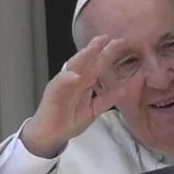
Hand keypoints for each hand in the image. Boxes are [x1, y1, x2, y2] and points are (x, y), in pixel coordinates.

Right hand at [20, 35, 122, 157]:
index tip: (120, 42)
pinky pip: (59, 84)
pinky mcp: (52, 93)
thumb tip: (123, 89)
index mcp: (84, 82)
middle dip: (96, 49)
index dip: (107, 53)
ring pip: (72, 67)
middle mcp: (74, 79)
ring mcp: (63, 84)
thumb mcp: (93, 110)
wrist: (50, 135)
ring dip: (82, 57)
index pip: (97, 64)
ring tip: (92, 49)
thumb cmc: (69, 120)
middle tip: (106, 37)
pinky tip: (75, 76)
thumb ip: (106, 99)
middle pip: (86, 61)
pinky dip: (67, 79)